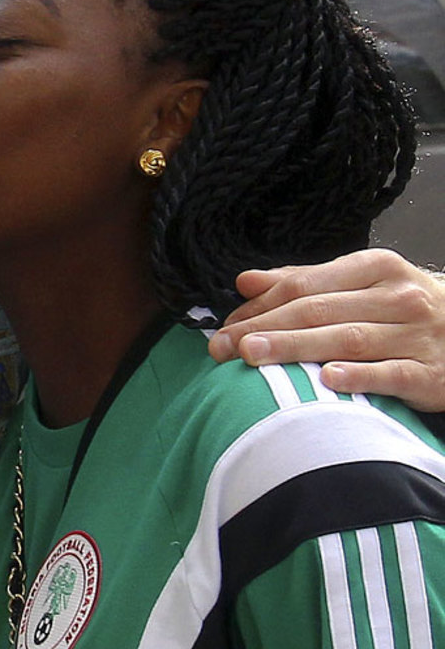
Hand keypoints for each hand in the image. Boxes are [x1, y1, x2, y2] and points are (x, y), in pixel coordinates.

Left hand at [207, 249, 444, 411]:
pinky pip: (390, 374)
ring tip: (253, 356)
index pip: (306, 284)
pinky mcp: (429, 373)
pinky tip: (326, 380)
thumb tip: (245, 281)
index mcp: (375, 268)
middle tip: (225, 346)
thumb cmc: (405, 312)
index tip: (225, 326)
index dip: (261, 304)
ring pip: (348, 339)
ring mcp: (415, 334)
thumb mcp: (363, 285)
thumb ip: (304, 282)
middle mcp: (396, 296)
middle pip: (319, 310)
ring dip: (296, 347)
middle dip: (265, 327)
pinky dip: (358, 376)